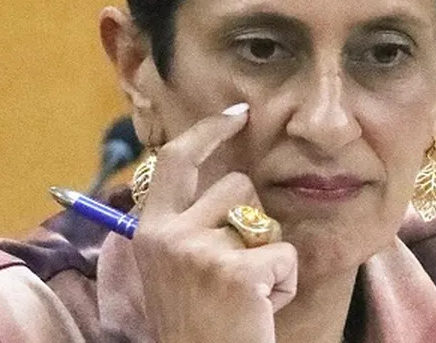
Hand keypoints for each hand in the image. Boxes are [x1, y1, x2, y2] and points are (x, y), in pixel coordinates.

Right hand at [132, 105, 297, 342]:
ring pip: (265, 219)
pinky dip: (285, 284)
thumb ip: (187, 223)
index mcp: (150, 231)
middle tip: (241, 270)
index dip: (208, 131)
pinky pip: (284, 255)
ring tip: (246, 293)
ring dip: (269, 253)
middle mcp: (168, 235)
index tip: (238, 114)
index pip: (177, 158)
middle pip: (237, 185)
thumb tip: (222, 175)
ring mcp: (200, 251)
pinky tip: (259, 311)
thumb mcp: (175, 267)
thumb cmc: (199, 323)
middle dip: (254, 219)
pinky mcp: (235, 271)